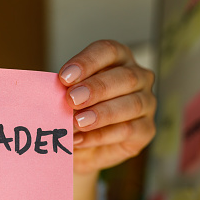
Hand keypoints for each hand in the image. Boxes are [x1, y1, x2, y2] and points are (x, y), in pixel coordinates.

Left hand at [59, 40, 155, 173]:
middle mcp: (138, 77)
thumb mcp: (66, 99)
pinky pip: (129, 130)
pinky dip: (102, 136)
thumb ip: (63, 92)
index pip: (107, 51)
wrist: (82, 148)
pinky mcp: (146, 130)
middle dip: (96, 88)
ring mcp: (146, 103)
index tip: (64, 77)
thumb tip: (53, 92)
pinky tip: (81, 140)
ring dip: (102, 113)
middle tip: (71, 99)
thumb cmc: (75, 113)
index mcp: (118, 59)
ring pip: (131, 104)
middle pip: (125, 77)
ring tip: (77, 122)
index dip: (87, 62)